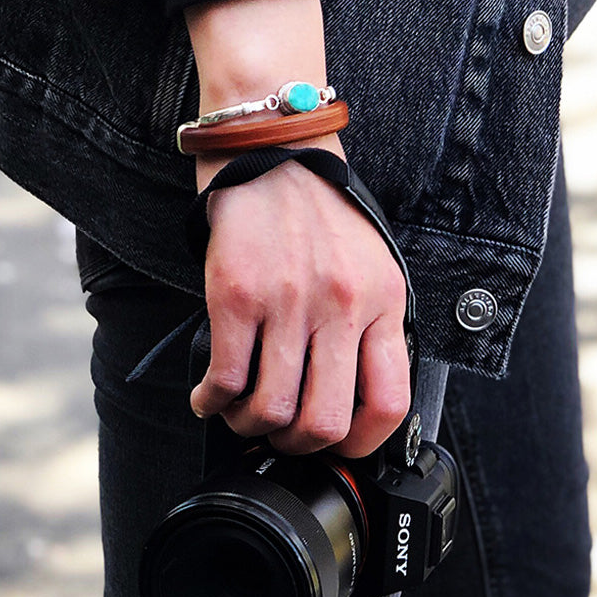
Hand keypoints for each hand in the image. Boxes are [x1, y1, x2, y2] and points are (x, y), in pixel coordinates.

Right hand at [190, 151, 410, 456]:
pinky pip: (224, 378)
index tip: (336, 446)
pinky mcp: (236, 294)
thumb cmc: (320, 209)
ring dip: (249, 426)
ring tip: (240, 414)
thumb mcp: (372, 263)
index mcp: (383, 301)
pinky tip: (207, 397)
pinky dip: (211, 402)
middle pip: (326, 422)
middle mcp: (341, 305)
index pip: (389, 403)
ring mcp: (288, 301)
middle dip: (297, 445)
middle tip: (280, 435)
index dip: (360, 445)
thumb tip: (349, 397)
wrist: (272, 150)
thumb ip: (370, 325)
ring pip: (271, 408)